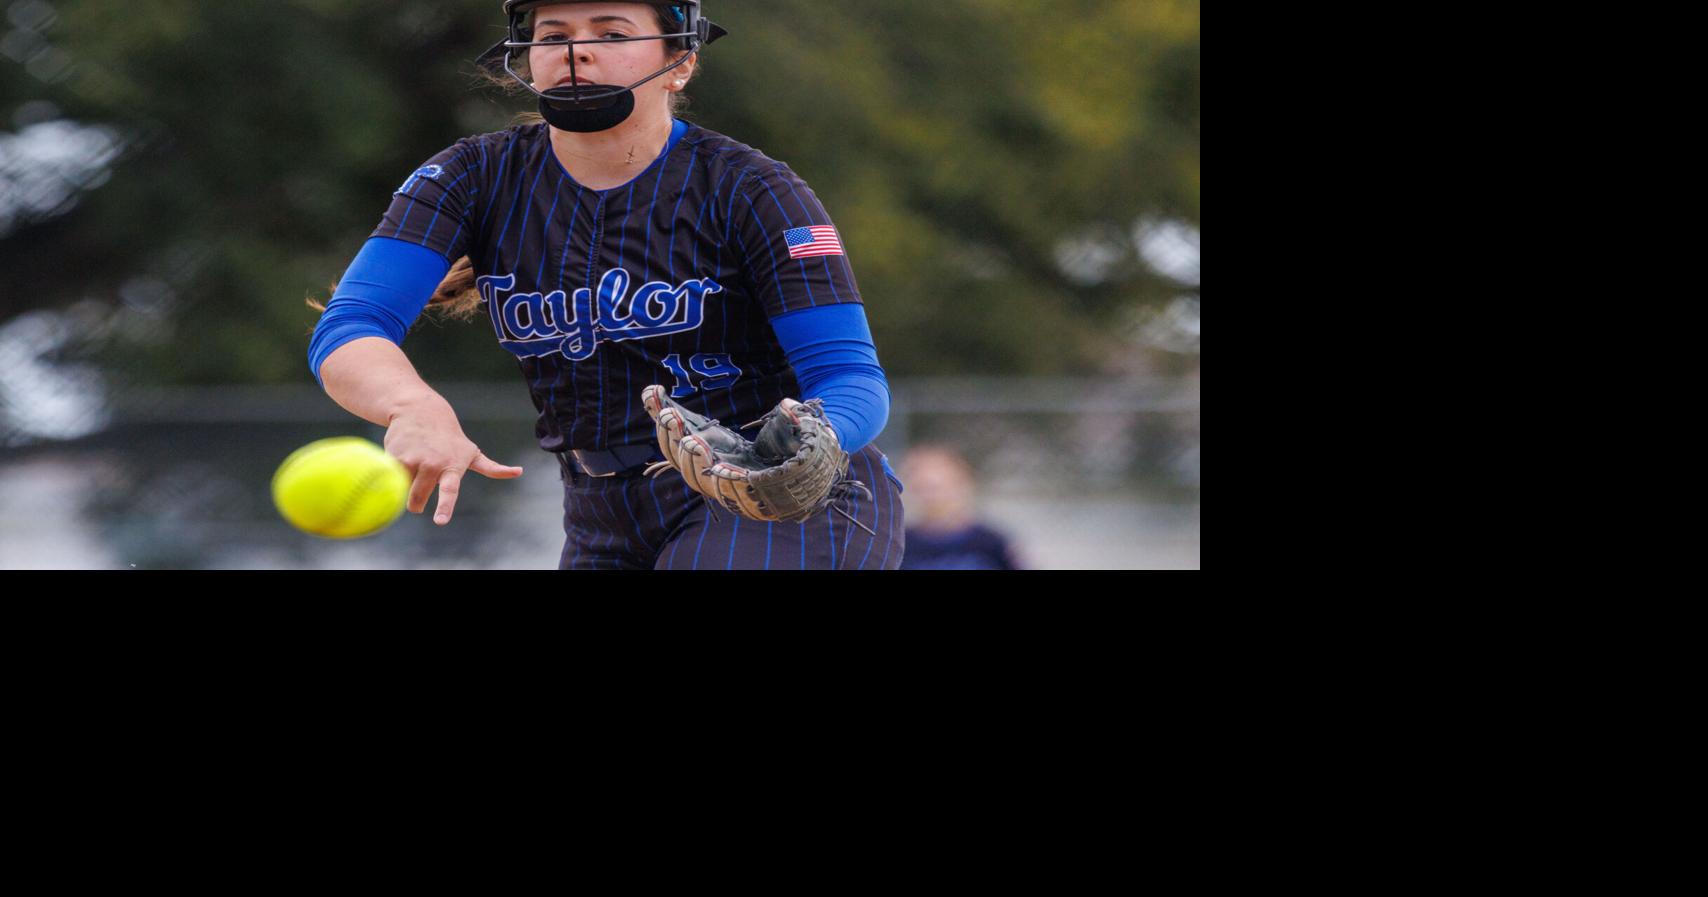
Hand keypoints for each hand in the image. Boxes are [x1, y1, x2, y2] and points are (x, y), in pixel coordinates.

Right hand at [383, 396, 523, 524]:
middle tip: (419, 496)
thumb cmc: (450, 438)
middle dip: (416, 504)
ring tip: (412, 471)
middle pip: (417, 500)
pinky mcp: (394, 456)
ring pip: (402, 491)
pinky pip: (389, 478)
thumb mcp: (472, 452)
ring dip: (403, 488)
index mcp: (452, 468)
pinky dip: (391, 475)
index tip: (439, 522)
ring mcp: (413, 460)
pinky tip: (399, 459)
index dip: (444, 507)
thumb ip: (492, 468)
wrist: (421, 410)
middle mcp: (433, 464)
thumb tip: (519, 472)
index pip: (449, 491)